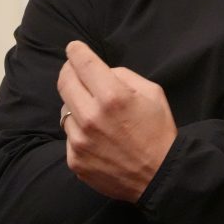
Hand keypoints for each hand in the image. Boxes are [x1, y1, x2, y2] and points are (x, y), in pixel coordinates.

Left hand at [57, 40, 176, 201]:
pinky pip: (70, 135)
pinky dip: (79, 131)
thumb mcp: (152, 92)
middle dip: (68, 71)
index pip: (83, 64)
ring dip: (76, 104)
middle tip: (75, 70)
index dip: (76, 51)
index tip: (73, 48)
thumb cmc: (158, 130)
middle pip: (65, 82)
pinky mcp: (74, 159)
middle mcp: (91, 116)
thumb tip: (102, 72)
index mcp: (112, 96)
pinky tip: (97, 137)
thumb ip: (124, 76)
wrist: (158, 175)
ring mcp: (79, 140)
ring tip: (94, 112)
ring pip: (65, 110)